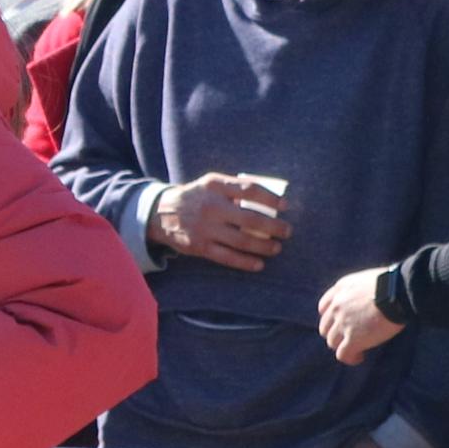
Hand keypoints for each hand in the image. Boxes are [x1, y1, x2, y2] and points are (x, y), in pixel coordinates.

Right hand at [153, 174, 289, 270]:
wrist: (161, 214)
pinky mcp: (200, 247)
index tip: (285, 205)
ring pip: (241, 241)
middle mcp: (211, 207)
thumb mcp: (211, 183)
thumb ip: (235, 186)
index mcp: (215, 187)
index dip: (270, 198)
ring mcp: (205, 229)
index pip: (249, 190)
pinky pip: (227, 257)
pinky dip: (245, 262)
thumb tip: (270, 194)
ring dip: (263, 246)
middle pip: (250, 219)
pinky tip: (259, 264)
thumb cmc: (196, 196)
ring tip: (277, 248)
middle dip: (274, 227)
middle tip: (287, 231)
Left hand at [316, 268, 401, 364]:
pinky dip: (350, 358)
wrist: (398, 292)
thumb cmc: (392, 284)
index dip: (332, 318)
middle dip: (337, 334)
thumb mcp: (367, 279)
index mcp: (340, 289)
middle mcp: (337, 306)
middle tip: (352, 337)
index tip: (342, 323)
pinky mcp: (353, 339)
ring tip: (358, 349)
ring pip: (332, 342)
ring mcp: (343, 323)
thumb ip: (359, 289)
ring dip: (343, 346)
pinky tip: (360, 357)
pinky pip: (343, 355)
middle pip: (326, 327)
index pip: (324, 308)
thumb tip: (368, 298)